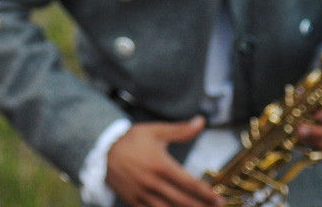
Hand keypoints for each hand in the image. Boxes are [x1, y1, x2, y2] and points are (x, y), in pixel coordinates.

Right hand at [106, 116, 222, 206]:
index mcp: (160, 164)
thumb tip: (201, 122)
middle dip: (201, 206)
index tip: (218, 198)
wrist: (103, 151)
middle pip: (182, 200)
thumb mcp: (155, 131)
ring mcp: (142, 194)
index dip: (206, 193)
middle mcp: (152, 182)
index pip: (189, 183)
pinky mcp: (134, 201)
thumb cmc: (131, 140)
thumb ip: (180, 130)